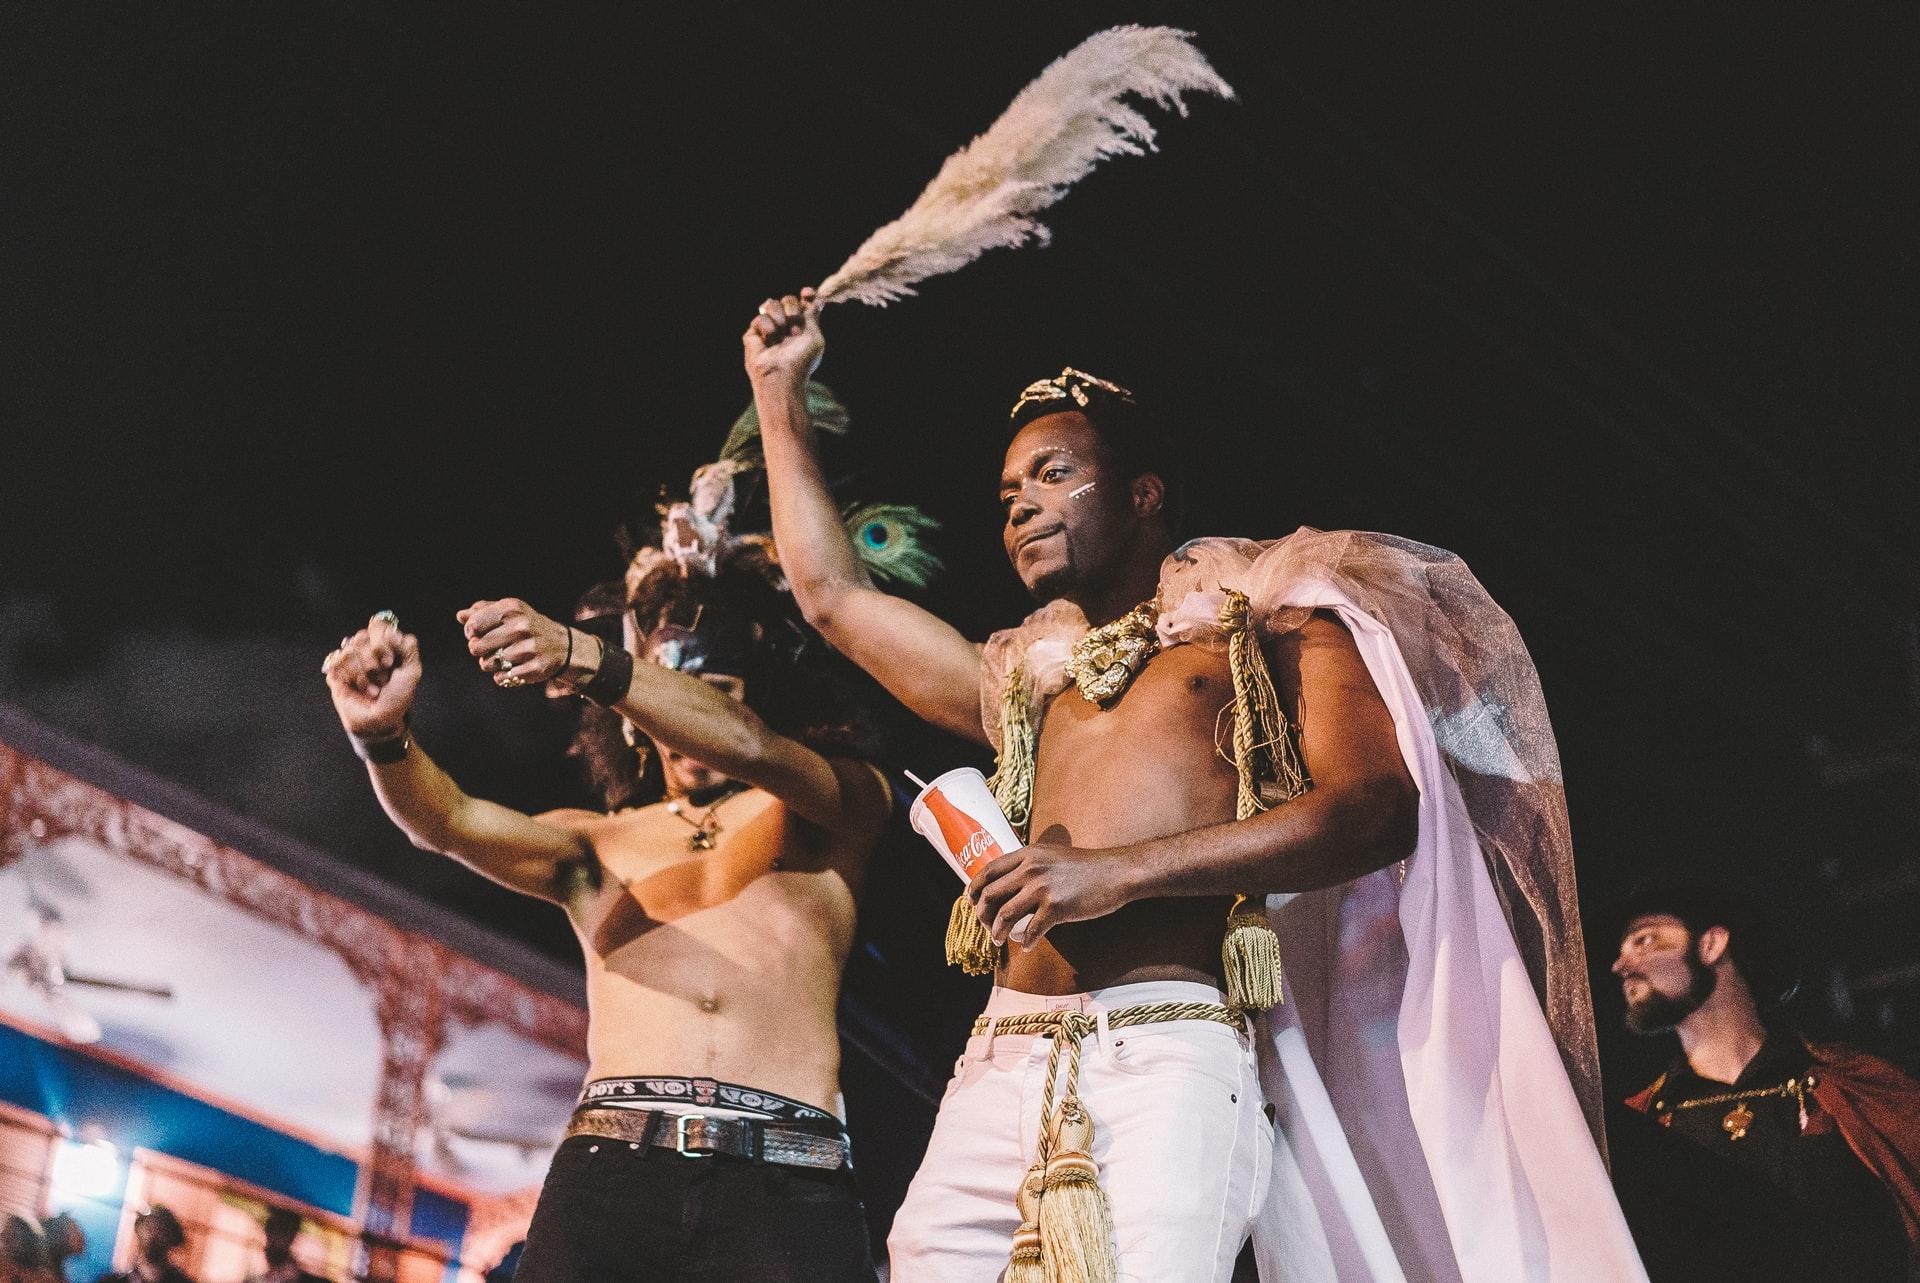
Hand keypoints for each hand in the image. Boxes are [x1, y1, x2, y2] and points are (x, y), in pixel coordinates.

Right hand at [323, 613, 421, 737]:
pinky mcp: (335, 673)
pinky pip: (337, 663)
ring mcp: (349, 661)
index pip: (377, 625)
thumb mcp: (412, 672)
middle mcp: (365, 650)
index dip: (382, 641)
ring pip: (349, 651)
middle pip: (361, 636)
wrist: (380, 721)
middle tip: (383, 677)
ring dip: (364, 675)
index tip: (390, 661)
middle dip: (373, 659)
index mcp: (384, 645)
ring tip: (372, 689)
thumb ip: (408, 647)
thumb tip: (391, 631)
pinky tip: (358, 690)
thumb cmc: (397, 698)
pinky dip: (351, 679)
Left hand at [458, 599, 576, 687]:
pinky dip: (501, 676)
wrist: (562, 645)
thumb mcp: (510, 612)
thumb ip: (484, 611)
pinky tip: (511, 668)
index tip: (476, 634)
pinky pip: (501, 677)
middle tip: (488, 649)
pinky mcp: (534, 668)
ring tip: (501, 659)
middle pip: (477, 646)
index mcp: (512, 609)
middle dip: (478, 650)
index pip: (473, 625)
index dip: (470, 632)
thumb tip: (460, 616)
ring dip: (489, 664)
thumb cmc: (528, 626)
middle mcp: (521, 627)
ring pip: (487, 664)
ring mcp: (529, 648)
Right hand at [742, 288, 822, 391]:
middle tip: (795, 329)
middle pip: (789, 299)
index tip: (807, 293)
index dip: (807, 294)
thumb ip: (813, 314)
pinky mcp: (754, 332)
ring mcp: (770, 327)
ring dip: (780, 317)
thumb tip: (812, 297)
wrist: (783, 374)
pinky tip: (769, 340)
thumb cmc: (802, 359)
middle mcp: (786, 325)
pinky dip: (767, 327)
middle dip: (793, 309)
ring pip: (773, 303)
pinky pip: (760, 317)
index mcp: (802, 325)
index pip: (804, 302)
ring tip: (782, 334)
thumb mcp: (815, 335)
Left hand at [966, 843, 1138, 947]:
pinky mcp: (1057, 907)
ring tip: (997, 940)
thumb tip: (1008, 884)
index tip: (971, 902)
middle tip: (986, 927)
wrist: (1117, 873)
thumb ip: (1029, 866)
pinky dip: (1026, 941)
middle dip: (982, 915)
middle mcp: (1031, 869)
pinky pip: (1032, 930)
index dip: (974, 888)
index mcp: (1027, 855)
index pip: (988, 870)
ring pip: (1005, 915)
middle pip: (990, 894)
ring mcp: (1043, 888)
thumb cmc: (1086, 868)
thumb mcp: (1052, 856)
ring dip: (997, 932)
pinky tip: (1027, 946)